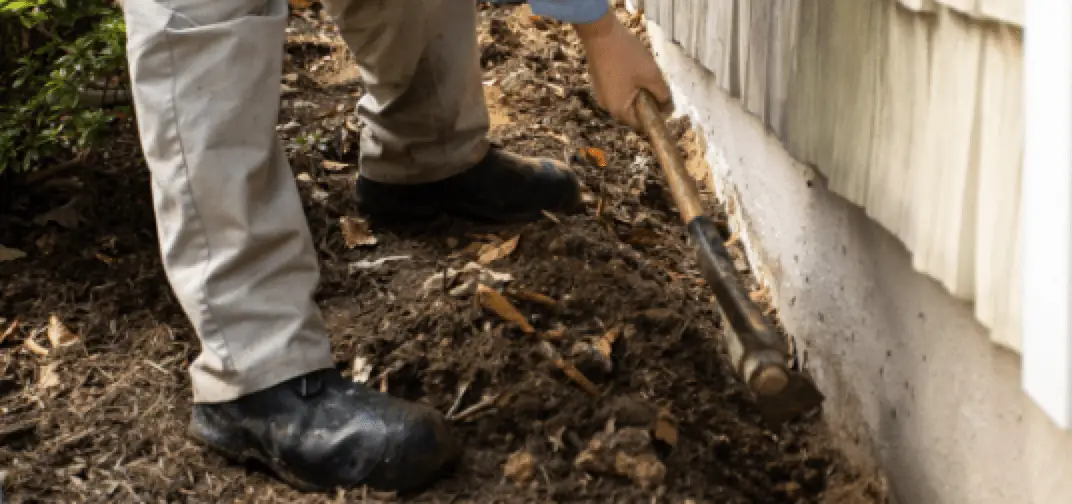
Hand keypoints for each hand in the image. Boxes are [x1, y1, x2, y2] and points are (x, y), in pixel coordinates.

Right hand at [574, 12, 671, 129]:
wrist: (600, 33)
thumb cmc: (627, 56)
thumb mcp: (652, 75)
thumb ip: (662, 95)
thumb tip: (668, 107)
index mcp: (619, 110)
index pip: (641, 125)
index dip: (656, 117)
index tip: (666, 103)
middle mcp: (607, 107)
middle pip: (633, 113)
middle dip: (647, 103)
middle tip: (658, 87)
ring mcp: (601, 94)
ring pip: (625, 100)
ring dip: (638, 93)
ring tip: (647, 77)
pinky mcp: (599, 83)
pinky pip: (618, 91)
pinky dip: (628, 86)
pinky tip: (634, 71)